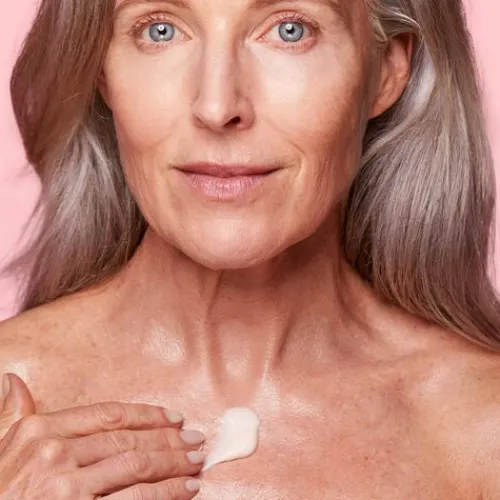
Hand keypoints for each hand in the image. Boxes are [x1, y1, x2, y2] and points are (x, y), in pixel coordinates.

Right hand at [0, 373, 203, 498]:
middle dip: (168, 440)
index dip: (147, 415)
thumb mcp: (2, 447)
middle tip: (196, 439)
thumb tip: (12, 379)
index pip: (108, 415)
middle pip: (128, 440)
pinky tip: (186, 490)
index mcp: (41, 430)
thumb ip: (13, 414)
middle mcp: (54, 454)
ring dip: (174, 464)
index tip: (173, 417)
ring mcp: (67, 488)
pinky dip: (166, 494)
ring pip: (136, 467)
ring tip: (196, 461)